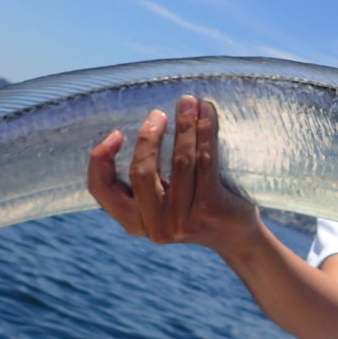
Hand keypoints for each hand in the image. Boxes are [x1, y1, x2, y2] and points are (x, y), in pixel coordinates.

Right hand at [87, 94, 259, 247]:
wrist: (236, 236)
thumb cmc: (195, 209)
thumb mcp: (161, 201)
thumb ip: (144, 180)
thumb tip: (138, 128)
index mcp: (134, 223)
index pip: (101, 189)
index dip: (101, 159)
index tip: (116, 133)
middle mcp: (156, 227)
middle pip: (141, 172)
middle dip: (149, 136)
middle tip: (159, 113)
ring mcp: (184, 221)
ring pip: (179, 162)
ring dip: (184, 126)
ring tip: (188, 102)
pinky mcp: (210, 209)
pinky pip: (205, 162)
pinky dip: (205, 133)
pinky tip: (207, 114)